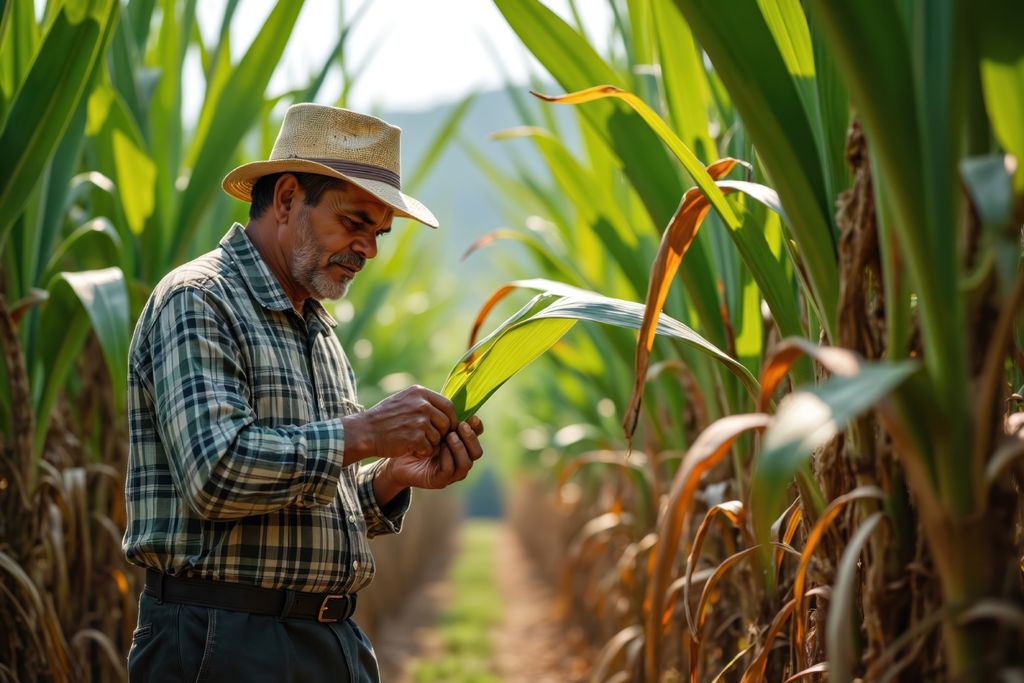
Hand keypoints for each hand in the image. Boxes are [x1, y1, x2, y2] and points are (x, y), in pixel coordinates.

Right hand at [341, 385, 456, 463]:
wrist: (365, 431)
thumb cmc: (384, 418)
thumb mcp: (404, 400)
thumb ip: (423, 401)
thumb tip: (445, 408)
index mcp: (420, 393)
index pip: (448, 405)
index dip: (451, 418)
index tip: (448, 427)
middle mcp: (422, 404)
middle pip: (447, 422)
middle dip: (442, 434)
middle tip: (431, 439)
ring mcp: (419, 420)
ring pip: (438, 437)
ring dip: (430, 444)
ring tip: (416, 443)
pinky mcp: (415, 437)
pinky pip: (429, 448)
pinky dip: (422, 452)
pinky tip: (411, 449)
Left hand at [379, 417, 484, 490]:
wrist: (394, 455)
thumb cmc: (412, 437)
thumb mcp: (429, 424)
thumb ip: (442, 416)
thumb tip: (453, 399)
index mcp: (460, 444)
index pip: (477, 437)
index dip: (477, 428)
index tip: (471, 417)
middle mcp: (459, 459)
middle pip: (477, 452)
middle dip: (470, 438)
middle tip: (460, 426)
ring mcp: (451, 472)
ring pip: (466, 463)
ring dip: (460, 448)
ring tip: (449, 436)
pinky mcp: (439, 481)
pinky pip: (450, 471)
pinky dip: (447, 459)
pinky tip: (439, 448)